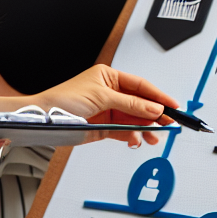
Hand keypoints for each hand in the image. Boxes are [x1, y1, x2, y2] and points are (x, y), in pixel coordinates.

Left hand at [38, 64, 178, 146]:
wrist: (44, 119)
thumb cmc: (64, 99)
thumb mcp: (102, 96)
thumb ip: (130, 104)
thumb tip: (153, 108)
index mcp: (109, 77)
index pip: (140, 86)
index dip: (158, 96)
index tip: (172, 106)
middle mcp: (110, 93)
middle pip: (140, 104)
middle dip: (155, 115)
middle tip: (168, 124)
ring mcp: (108, 111)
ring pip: (134, 120)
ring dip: (145, 128)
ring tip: (153, 137)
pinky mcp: (104, 127)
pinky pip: (125, 131)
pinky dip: (132, 136)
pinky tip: (136, 140)